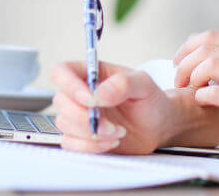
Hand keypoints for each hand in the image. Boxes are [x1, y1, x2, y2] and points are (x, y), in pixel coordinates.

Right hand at [49, 60, 179, 154]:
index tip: (90, 100)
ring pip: (64, 124)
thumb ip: (123, 83)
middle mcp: (82, 93)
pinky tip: (112, 141)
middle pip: (60, 101)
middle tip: (111, 124)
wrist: (158, 126)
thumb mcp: (144, 84)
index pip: (62, 71)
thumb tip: (97, 94)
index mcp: (94, 74)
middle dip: (85, 117)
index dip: (69, 85)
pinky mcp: (80, 137)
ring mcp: (79, 116)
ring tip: (117, 132)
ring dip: (92, 133)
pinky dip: (91, 146)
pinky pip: (70, 144)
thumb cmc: (150, 100)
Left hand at [173, 30, 218, 162]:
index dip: (188, 47)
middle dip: (185, 63)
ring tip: (190, 90)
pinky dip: (201, 96)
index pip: (212, 36)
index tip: (179, 62)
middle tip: (180, 80)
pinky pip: (216, 93)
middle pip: (207, 49)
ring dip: (191, 78)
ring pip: (210, 66)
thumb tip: (201, 53)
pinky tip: (202, 101)